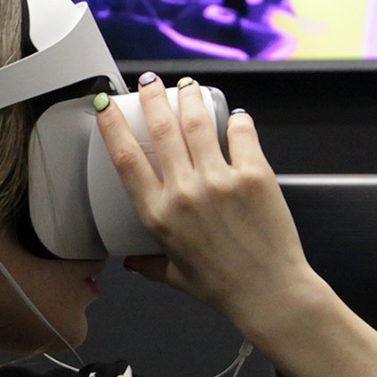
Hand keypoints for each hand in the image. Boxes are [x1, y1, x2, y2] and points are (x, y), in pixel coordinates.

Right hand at [94, 74, 317, 331]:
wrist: (270, 293)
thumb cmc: (223, 288)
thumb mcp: (174, 276)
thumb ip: (148, 265)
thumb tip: (131, 262)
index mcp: (159, 215)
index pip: (125, 158)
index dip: (112, 125)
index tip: (106, 105)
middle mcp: (185, 192)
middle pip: (160, 128)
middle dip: (152, 97)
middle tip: (149, 82)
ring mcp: (220, 180)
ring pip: (197, 122)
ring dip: (190, 97)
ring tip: (187, 86)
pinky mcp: (254, 175)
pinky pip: (240, 133)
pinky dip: (236, 120)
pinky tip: (233, 116)